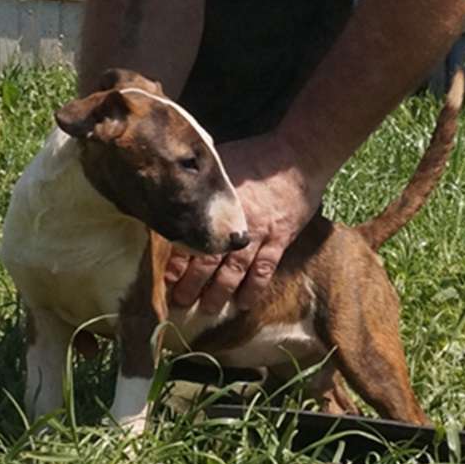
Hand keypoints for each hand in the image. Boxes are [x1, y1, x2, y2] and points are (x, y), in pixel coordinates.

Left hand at [165, 133, 328, 313]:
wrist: (297, 155)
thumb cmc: (256, 154)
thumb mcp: (221, 160)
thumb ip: (200, 179)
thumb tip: (172, 186)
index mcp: (217, 204)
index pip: (191, 237)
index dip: (177, 260)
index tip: (167, 277)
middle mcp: (235, 223)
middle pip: (208, 260)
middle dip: (192, 283)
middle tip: (179, 302)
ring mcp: (259, 234)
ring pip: (234, 271)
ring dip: (219, 293)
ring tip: (207, 309)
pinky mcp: (280, 240)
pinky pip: (265, 270)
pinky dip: (254, 289)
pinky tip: (244, 304)